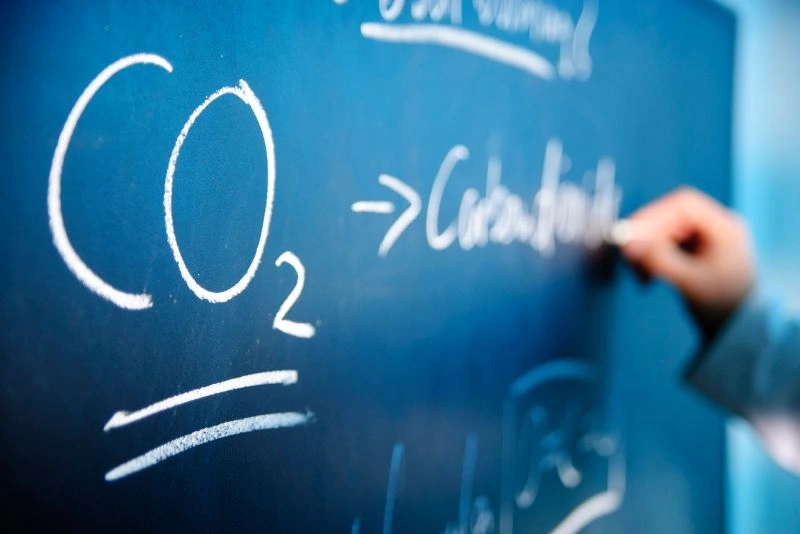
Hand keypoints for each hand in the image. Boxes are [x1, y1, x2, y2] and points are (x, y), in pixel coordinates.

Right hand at [619, 187, 755, 340]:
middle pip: (670, 217)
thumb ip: (658, 260)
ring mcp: (704, 239)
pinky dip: (651, 259)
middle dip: (646, 238)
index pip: (683, 204)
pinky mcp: (693, 252)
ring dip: (645, 251)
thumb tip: (627, 245)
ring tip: (640, 276)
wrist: (736, 331)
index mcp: (724, 227)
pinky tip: (647, 278)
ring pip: (663, 232)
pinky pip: (664, 246)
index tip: (631, 235)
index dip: (653, 215)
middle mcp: (715, 227)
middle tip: (629, 259)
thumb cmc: (722, 305)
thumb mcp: (689, 282)